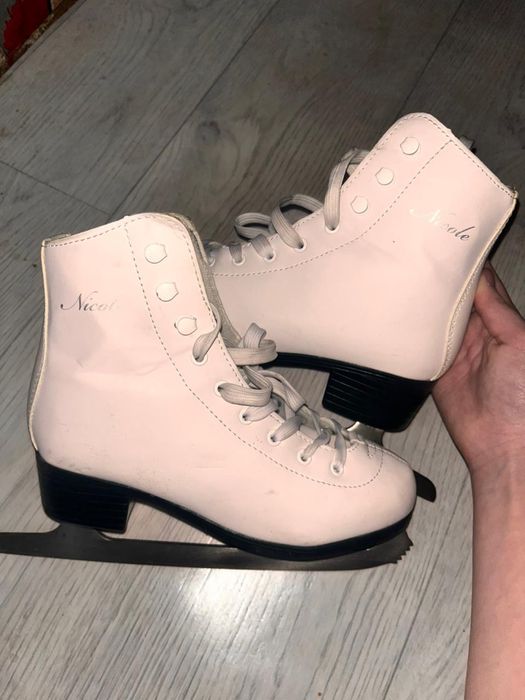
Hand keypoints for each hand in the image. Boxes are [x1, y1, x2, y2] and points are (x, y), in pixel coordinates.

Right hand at [433, 262, 524, 474]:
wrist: (502, 443)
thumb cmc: (521, 399)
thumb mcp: (518, 342)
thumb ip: (497, 311)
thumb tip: (480, 280)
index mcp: (503, 326)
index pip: (485, 289)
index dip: (473, 268)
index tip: (457, 248)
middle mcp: (478, 336)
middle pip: (457, 301)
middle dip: (445, 283)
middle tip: (429, 261)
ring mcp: (455, 352)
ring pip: (437, 320)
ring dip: (428, 306)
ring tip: (414, 283)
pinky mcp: (435, 370)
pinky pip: (420, 346)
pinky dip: (413, 334)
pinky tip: (406, 318)